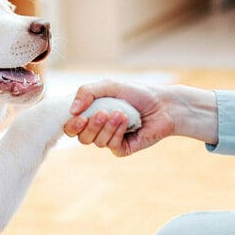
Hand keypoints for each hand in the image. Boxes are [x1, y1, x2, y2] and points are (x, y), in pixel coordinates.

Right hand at [63, 80, 217, 156]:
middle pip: (81, 137)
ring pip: (96, 142)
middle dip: (91, 126)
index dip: (72, 125)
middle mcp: (98, 129)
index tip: (80, 116)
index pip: (71, 127)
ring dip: (107, 126)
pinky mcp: (123, 148)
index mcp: (91, 114)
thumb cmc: (137, 94)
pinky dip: (117, 132)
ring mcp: (110, 139)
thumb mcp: (109, 86)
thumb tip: (72, 109)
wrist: (163, 105)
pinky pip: (111, 146)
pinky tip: (127, 121)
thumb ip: (87, 91)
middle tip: (103, 113)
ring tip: (122, 113)